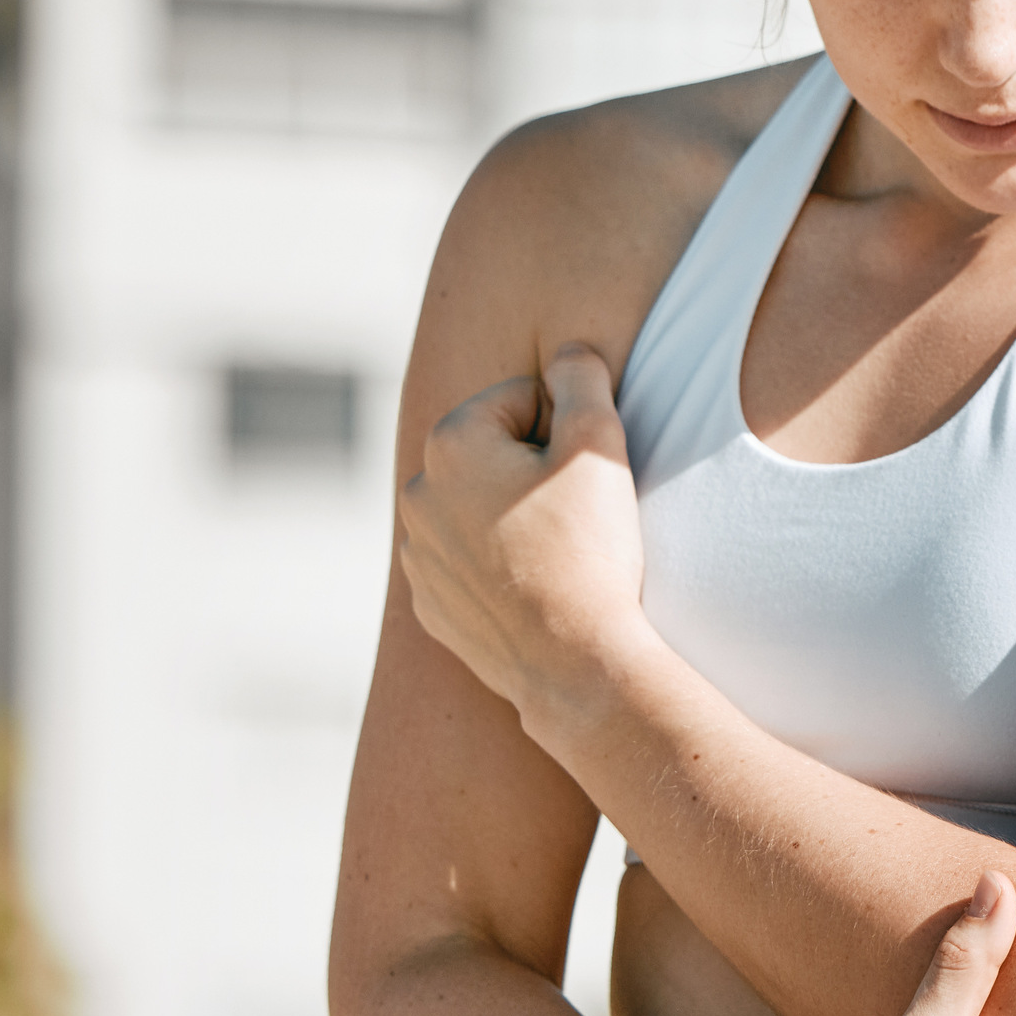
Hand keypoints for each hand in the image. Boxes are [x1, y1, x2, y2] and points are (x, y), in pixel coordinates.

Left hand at [400, 344, 646, 728]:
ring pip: (478, 508)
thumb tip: (566, 352)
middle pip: (493, 453)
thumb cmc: (589, 551)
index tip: (586, 473)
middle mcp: (418, 494)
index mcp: (451, 445)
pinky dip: (500, 565)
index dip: (566, 428)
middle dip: (533, 469)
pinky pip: (469, 563)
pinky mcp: (431, 603)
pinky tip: (538, 587)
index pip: (520, 400)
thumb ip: (582, 380)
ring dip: (515, 515)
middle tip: (579, 512)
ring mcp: (418, 554)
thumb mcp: (598, 447)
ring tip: (560, 553)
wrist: (573, 663)